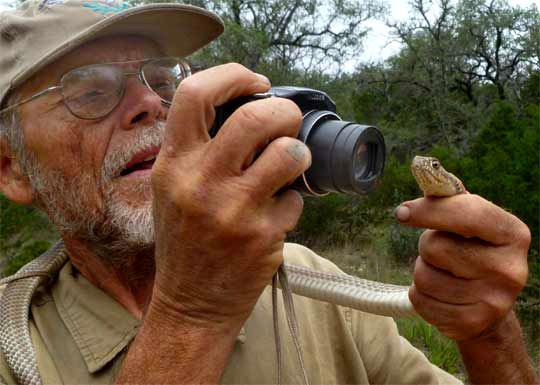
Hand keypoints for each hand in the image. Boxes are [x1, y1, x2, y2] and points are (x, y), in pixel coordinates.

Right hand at [149, 64, 310, 327]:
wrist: (191, 305)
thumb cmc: (185, 243)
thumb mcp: (172, 189)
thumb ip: (197, 150)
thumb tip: (242, 107)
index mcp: (174, 165)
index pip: (195, 94)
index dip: (233, 75)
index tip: (256, 82)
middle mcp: (200, 183)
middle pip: (257, 117)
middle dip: (285, 112)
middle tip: (289, 122)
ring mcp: (234, 211)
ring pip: (289, 153)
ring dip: (299, 153)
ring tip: (291, 164)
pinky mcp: (263, 237)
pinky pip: (296, 199)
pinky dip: (293, 200)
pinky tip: (276, 214)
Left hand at [396, 194, 529, 340]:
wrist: (488, 307)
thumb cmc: (471, 251)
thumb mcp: (469, 221)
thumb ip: (448, 196)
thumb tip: (422, 167)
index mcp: (513, 233)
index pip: (468, 213)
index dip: (429, 210)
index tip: (402, 212)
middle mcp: (511, 269)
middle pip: (435, 246)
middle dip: (427, 246)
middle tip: (441, 252)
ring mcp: (494, 301)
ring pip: (423, 276)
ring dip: (422, 272)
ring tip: (442, 274)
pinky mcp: (471, 324)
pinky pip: (421, 300)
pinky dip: (421, 295)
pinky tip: (441, 295)